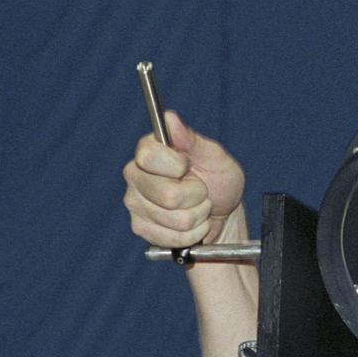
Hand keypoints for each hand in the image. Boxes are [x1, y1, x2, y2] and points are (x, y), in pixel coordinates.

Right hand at [122, 111, 244, 247]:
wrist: (222, 213)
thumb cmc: (218, 179)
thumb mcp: (215, 156)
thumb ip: (192, 139)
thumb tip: (170, 118)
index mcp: (149, 150)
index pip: (149, 156)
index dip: (177, 165)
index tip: (189, 165)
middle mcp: (135, 175)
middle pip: (167, 194)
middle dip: (196, 195)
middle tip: (200, 189)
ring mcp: (135, 202)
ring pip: (175, 219)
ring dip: (197, 215)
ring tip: (197, 206)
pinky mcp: (140, 227)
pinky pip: (173, 237)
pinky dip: (192, 233)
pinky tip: (192, 223)